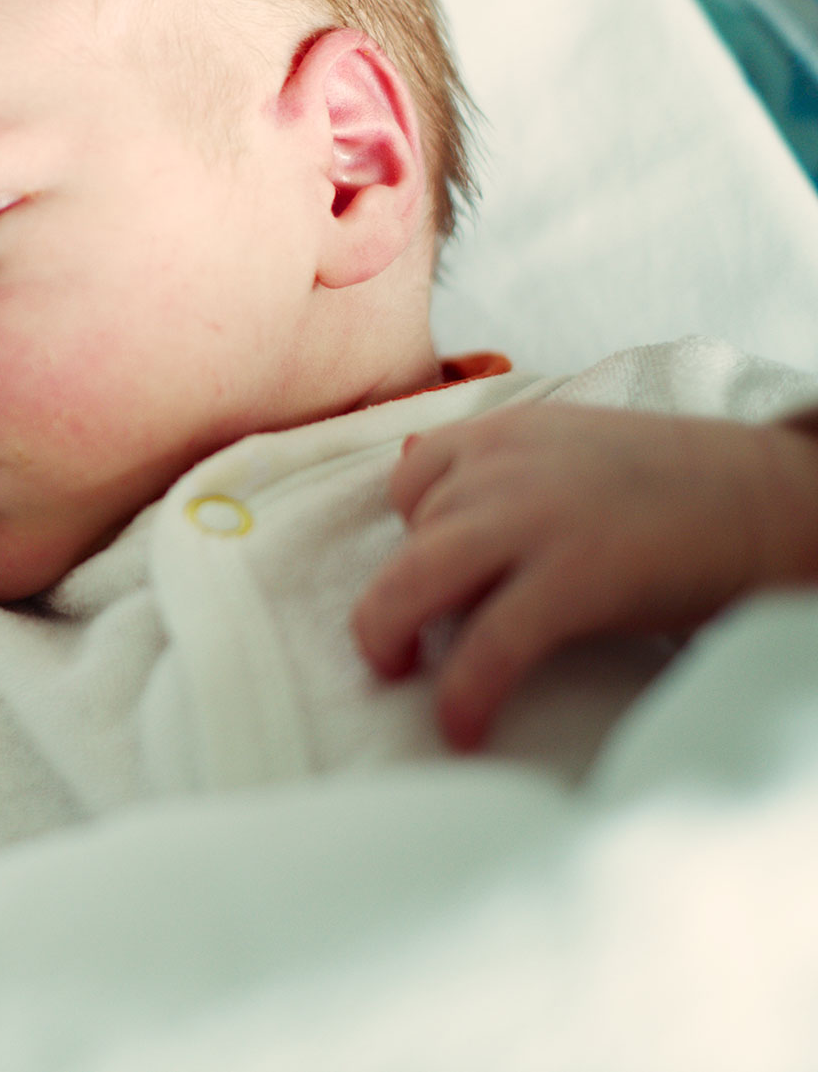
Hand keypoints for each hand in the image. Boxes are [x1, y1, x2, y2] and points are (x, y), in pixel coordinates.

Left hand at [353, 403, 817, 750]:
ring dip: (392, 638)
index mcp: (507, 433)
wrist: (778, 501)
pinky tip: (463, 731)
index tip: (439, 579)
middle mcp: (505, 467)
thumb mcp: (574, 454)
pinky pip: (487, 646)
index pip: (413, 482)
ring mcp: (533, 519)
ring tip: (406, 681)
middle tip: (390, 650)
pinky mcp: (572, 578)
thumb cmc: (680, 491)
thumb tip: (415, 483)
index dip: (414, 537)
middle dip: (385, 601)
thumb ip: (503, 474)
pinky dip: (463, 694)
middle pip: (403, 538)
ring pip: (416, 584)